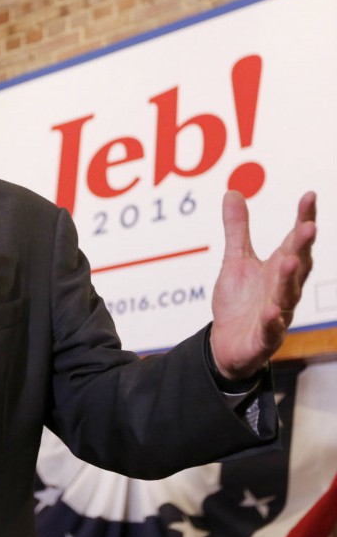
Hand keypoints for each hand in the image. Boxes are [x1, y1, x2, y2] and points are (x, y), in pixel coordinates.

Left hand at [210, 190, 316, 379]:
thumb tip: (233, 192)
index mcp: (279, 269)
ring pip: (287, 295)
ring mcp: (276, 314)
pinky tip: (270, 311)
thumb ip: (237, 230)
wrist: (227, 344)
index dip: (304, 219)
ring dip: (290, 279)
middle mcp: (283, 289)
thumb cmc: (239, 302)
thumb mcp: (235, 261)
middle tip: (308, 226)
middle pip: (297, 266)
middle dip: (303, 247)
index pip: (295, 241)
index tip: (309, 196)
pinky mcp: (264, 337)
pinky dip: (271, 321)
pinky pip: (270, 329)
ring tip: (291, 260)